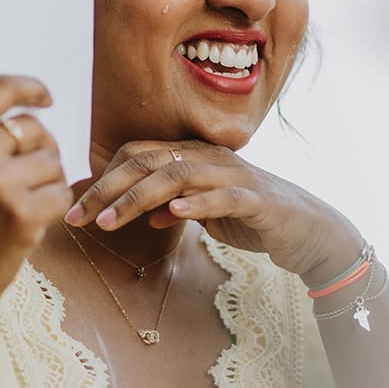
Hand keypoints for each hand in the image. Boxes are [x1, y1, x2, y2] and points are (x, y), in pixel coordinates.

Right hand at [0, 75, 72, 342]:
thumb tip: (17, 107)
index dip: (30, 88)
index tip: (46, 98)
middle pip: (33, 128)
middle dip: (40, 150)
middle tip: (27, 178)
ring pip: (51, 162)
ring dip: (46, 183)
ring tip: (19, 205)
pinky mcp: (23, 214)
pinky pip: (61, 193)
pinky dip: (53, 209)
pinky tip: (29, 224)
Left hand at [64, 141, 361, 284]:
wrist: (313, 233)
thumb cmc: (258, 220)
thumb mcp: (209, 213)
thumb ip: (177, 206)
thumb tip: (144, 212)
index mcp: (197, 157)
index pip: (139, 154)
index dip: (103, 176)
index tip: (74, 206)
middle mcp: (213, 159)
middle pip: (150, 160)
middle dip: (107, 187)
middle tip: (75, 215)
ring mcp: (238, 177)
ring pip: (178, 176)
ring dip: (138, 198)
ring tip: (109, 222)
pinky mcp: (260, 201)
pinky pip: (224, 197)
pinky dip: (197, 204)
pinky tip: (173, 215)